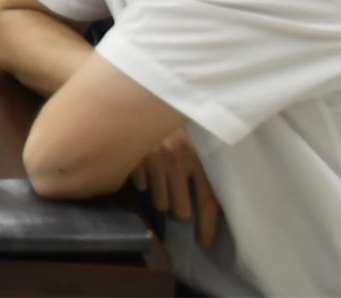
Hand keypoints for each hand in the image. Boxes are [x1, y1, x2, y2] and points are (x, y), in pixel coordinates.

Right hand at [132, 129, 222, 246]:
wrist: (140, 97)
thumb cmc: (170, 126)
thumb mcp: (190, 142)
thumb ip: (198, 167)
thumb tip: (207, 202)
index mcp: (196, 158)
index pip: (208, 201)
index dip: (207, 226)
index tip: (204, 241)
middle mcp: (177, 160)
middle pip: (180, 210)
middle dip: (177, 210)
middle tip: (175, 202)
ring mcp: (154, 161)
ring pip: (159, 203)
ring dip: (159, 197)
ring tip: (158, 181)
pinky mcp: (132, 161)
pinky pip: (140, 187)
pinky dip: (141, 183)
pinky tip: (143, 169)